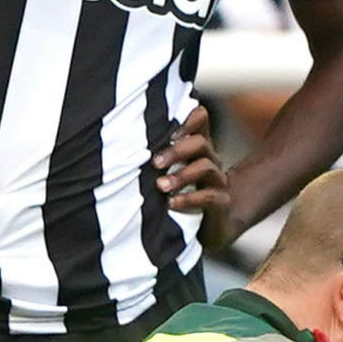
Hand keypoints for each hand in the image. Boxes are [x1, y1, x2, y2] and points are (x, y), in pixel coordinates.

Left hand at [154, 106, 233, 248]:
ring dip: (181, 176)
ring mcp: (218, 180)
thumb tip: (121, 139)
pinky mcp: (222, 202)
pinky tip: (171, 203)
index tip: (169, 132)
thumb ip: (155, 153)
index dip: (189, 118)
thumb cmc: (182, 191)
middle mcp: (211, 158)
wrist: (212, 223)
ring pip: (205, 168)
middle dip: (176, 151)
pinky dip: (188, 199)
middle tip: (155, 163)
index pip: (200, 118)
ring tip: (161, 186)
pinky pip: (209, 197)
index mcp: (197, 146)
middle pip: (201, 143)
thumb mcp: (168, 167)